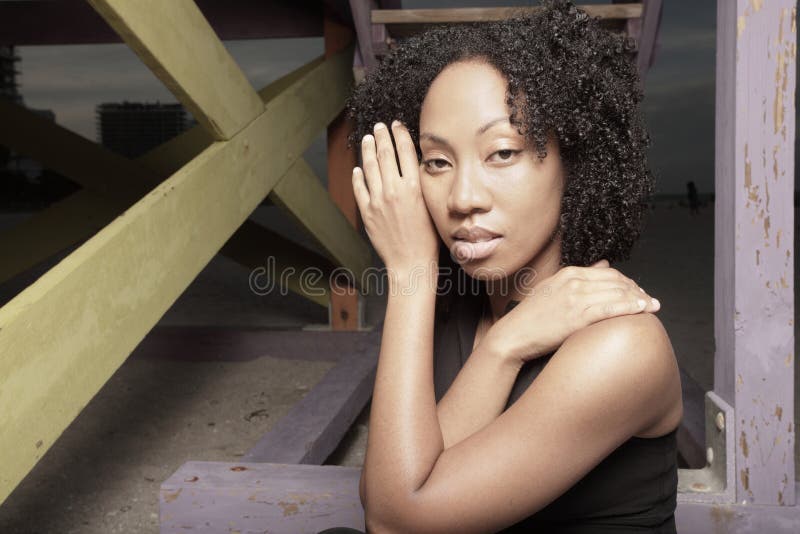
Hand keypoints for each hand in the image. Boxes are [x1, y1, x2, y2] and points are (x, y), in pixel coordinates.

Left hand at [352, 121, 438, 274]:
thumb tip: (414, 165)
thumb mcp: (431, 205)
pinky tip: (358, 169)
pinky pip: (359, 189)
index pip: (405, 151)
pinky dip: (357, 176)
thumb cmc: (427, 239)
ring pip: (370, 167)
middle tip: (379, 126)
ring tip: (367, 140)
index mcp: (413, 187)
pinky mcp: (367, 212)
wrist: (410, 262)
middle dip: (381, 136)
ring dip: (367, 150)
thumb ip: (421, 184)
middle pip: (385, 154)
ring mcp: (378, 200)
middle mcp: (394, 190)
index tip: (396, 125)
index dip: (400, 134)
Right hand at [483, 259, 660, 363]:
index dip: (628, 282)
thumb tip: (604, 265)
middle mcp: (574, 282)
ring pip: (617, 294)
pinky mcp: (577, 316)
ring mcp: (576, 298)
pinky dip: (631, 308)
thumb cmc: (532, 317)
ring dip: (640, 299)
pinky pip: (611, 309)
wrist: (513, 335)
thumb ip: (578, 277)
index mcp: (568, 273)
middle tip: (650, 300)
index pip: (608, 273)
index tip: (638, 291)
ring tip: (653, 306)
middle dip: (637, 290)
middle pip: (616, 281)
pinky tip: (643, 311)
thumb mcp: (553, 288)